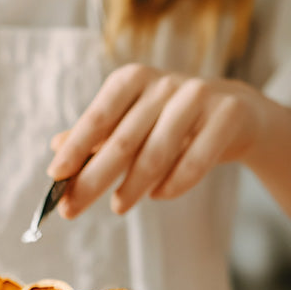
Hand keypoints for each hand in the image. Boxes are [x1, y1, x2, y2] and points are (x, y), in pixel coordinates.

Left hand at [47, 64, 267, 217]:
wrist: (235, 112)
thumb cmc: (169, 119)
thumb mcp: (130, 121)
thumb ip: (95, 135)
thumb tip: (56, 147)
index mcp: (132, 80)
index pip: (97, 117)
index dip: (75, 148)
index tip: (54, 176)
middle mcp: (164, 83)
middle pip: (122, 142)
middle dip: (93, 180)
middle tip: (71, 209)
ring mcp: (198, 97)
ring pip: (156, 154)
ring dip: (132, 187)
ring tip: (118, 206)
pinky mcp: (227, 115)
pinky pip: (194, 161)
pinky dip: (172, 185)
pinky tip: (158, 195)